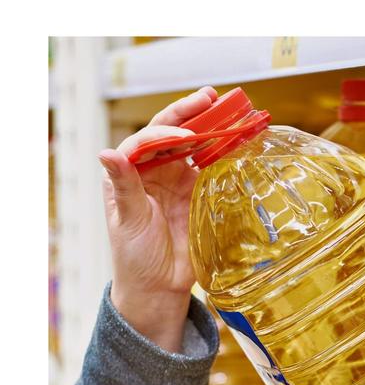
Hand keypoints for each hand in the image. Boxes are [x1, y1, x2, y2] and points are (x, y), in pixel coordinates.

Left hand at [99, 87, 218, 352]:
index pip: (148, 139)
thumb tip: (107, 152)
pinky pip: (212, 168)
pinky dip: (224, 154)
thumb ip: (124, 185)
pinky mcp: (199, 195)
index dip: (166, 131)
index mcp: (130, 173)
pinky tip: (237, 143)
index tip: (186, 135)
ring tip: (231, 113)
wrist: (159, 287)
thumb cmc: (134, 256)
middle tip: (213, 98)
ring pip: (195, 147)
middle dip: (192, 114)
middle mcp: (154, 171)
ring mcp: (178, 182)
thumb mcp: (127, 220)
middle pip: (173, 133)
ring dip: (212, 128)